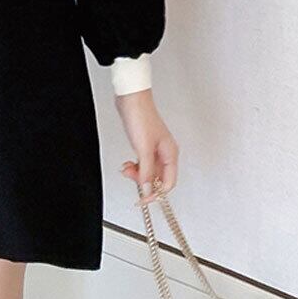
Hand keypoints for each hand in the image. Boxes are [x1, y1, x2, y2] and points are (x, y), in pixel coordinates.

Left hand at [115, 88, 178, 206]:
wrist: (131, 99)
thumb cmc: (141, 117)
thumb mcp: (143, 148)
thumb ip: (146, 170)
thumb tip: (147, 188)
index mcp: (170, 154)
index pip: (168, 183)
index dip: (156, 193)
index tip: (143, 199)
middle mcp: (165, 153)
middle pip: (157, 178)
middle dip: (143, 180)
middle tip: (130, 176)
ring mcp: (154, 149)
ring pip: (148, 170)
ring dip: (136, 173)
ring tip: (126, 168)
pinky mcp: (145, 145)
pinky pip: (142, 162)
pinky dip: (134, 166)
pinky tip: (127, 163)